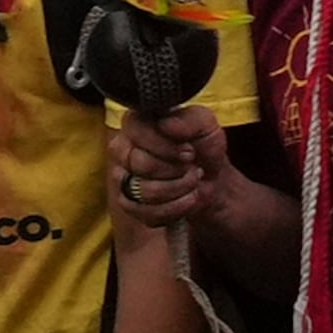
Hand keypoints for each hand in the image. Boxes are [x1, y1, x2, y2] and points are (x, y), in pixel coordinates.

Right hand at [114, 102, 230, 229]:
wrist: (210, 177)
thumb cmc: (202, 147)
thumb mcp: (205, 125)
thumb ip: (189, 120)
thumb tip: (166, 124)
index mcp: (136, 123)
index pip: (137, 132)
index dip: (167, 147)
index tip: (189, 151)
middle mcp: (121, 148)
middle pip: (141, 164)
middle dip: (176, 170)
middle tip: (192, 168)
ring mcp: (121, 177)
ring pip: (145, 191)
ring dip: (178, 189)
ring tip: (192, 182)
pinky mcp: (128, 203)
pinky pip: (147, 213)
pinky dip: (175, 209)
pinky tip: (187, 199)